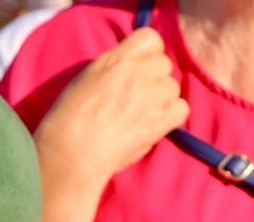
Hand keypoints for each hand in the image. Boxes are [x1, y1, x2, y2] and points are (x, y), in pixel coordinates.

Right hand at [35, 27, 190, 190]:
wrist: (72, 150)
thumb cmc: (71, 118)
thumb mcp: (89, 77)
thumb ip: (115, 68)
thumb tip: (136, 70)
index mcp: (116, 59)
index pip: (150, 39)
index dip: (149, 54)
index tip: (141, 67)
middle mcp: (137, 72)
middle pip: (164, 65)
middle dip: (154, 79)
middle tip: (138, 98)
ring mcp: (150, 95)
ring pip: (173, 87)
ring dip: (162, 99)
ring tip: (142, 115)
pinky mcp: (159, 120)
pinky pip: (182, 108)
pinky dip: (172, 116)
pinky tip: (155, 124)